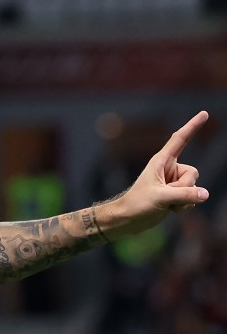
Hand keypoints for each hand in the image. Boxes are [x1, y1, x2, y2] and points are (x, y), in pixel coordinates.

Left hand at [101, 111, 209, 236]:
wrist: (128, 220)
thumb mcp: (161, 198)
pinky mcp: (176, 195)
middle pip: (193, 174)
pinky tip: (170, 210)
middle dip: (183, 188)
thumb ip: (184, 195)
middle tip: (164, 196)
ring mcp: (174, 182)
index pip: (180, 140)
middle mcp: (170, 169)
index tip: (204, 113)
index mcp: (161, 161)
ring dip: (183, 200)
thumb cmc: (137, 204)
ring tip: (164, 204)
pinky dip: (184, 207)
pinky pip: (192, 198)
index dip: (192, 126)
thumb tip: (205, 194)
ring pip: (194, 188)